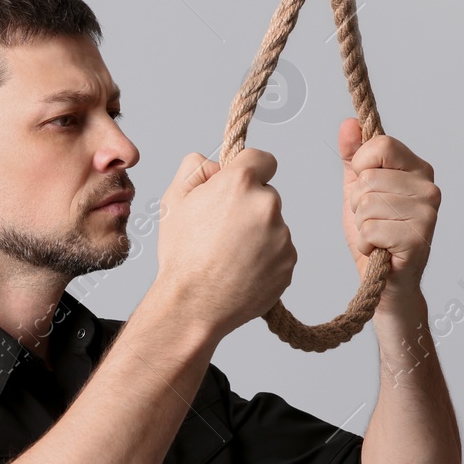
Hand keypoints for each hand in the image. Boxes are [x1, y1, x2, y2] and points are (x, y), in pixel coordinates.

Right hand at [154, 149, 296, 342]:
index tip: (239, 184)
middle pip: (266, 195)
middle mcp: (266, 205)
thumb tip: (217, 165)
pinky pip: (280, 251)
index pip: (263, 159)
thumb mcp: (174, 200)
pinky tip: (241, 270)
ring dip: (258, 233)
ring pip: (273, 225)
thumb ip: (196, 168)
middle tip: (222, 230)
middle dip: (249, 206)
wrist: (194, 305)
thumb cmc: (181, 255)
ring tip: (229, 255)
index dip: (249, 168)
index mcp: (239, 183)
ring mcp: (281, 236)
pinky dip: (265, 258)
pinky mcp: (289, 262)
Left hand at [337, 118, 438, 308]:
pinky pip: (370, 229)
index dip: (361, 168)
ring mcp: (427, 214)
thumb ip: (354, 157)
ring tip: (378, 235)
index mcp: (418, 169)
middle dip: (358, 203)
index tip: (367, 187)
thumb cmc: (375, 234)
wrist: (385, 282)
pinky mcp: (417, 239)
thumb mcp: (358, 190)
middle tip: (374, 220)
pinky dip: (366, 244)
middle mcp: (429, 188)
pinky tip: (380, 250)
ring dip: (361, 225)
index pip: (379, 145)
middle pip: (368, 179)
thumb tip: (348, 123)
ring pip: (366, 204)